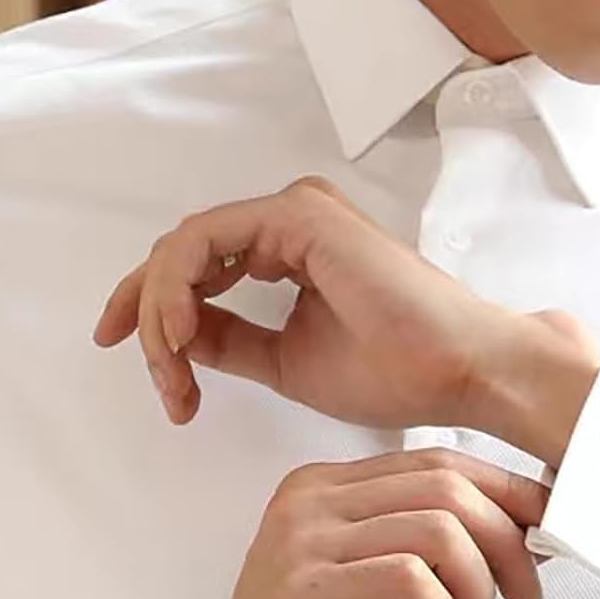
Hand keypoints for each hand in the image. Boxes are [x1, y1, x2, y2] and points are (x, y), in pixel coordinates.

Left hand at [91, 176, 599, 466]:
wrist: (458, 371)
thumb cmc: (397, 372)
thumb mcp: (285, 364)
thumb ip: (231, 342)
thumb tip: (178, 339)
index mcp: (291, 250)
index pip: (199, 270)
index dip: (152, 314)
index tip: (141, 366)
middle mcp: (287, 222)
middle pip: (182, 259)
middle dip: (150, 323)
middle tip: (160, 386)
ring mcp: (292, 212)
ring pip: (183, 251)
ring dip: (160, 316)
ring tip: (173, 375)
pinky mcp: (297, 216)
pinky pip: (204, 243)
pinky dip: (177, 289)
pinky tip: (179, 338)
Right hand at [134, 447, 551, 598]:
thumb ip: (441, 560)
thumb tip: (521, 535)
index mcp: (328, 490)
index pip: (439, 462)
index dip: (509, 494)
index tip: (547, 533)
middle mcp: (310, 499)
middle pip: (447, 485)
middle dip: (507, 543)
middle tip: (522, 596)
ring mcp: (304, 538)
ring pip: (438, 527)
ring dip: (477, 585)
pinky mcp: (307, 586)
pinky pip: (409, 575)